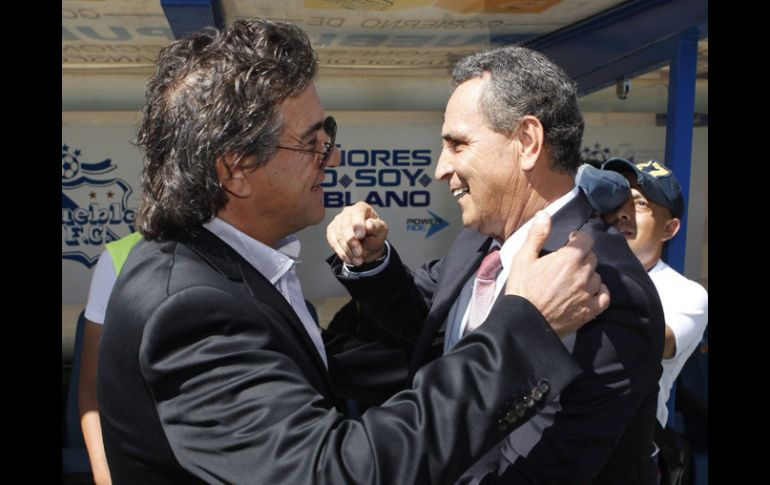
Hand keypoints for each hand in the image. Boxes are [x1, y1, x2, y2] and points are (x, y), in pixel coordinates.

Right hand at [326, 201, 387, 266]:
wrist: (368, 245)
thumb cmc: (375, 234)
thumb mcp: (381, 231)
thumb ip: (377, 227)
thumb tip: (369, 225)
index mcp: (361, 208)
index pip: (357, 213)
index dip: (358, 225)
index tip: (360, 236)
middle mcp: (347, 212)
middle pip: (345, 225)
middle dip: (351, 241)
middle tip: (359, 254)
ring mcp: (337, 221)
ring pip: (338, 236)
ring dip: (347, 250)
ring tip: (357, 261)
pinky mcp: (331, 232)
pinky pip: (333, 242)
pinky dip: (341, 253)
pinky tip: (350, 259)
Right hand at [505, 210, 609, 336]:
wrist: (524, 322)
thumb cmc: (522, 289)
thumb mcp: (523, 258)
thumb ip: (537, 235)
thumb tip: (545, 214)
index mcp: (569, 258)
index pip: (586, 240)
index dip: (578, 238)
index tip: (570, 241)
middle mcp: (583, 274)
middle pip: (592, 257)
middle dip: (581, 256)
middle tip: (567, 262)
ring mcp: (588, 294)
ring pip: (597, 276)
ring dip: (588, 274)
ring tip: (574, 279)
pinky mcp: (589, 311)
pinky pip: (604, 296)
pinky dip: (600, 292)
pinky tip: (590, 292)